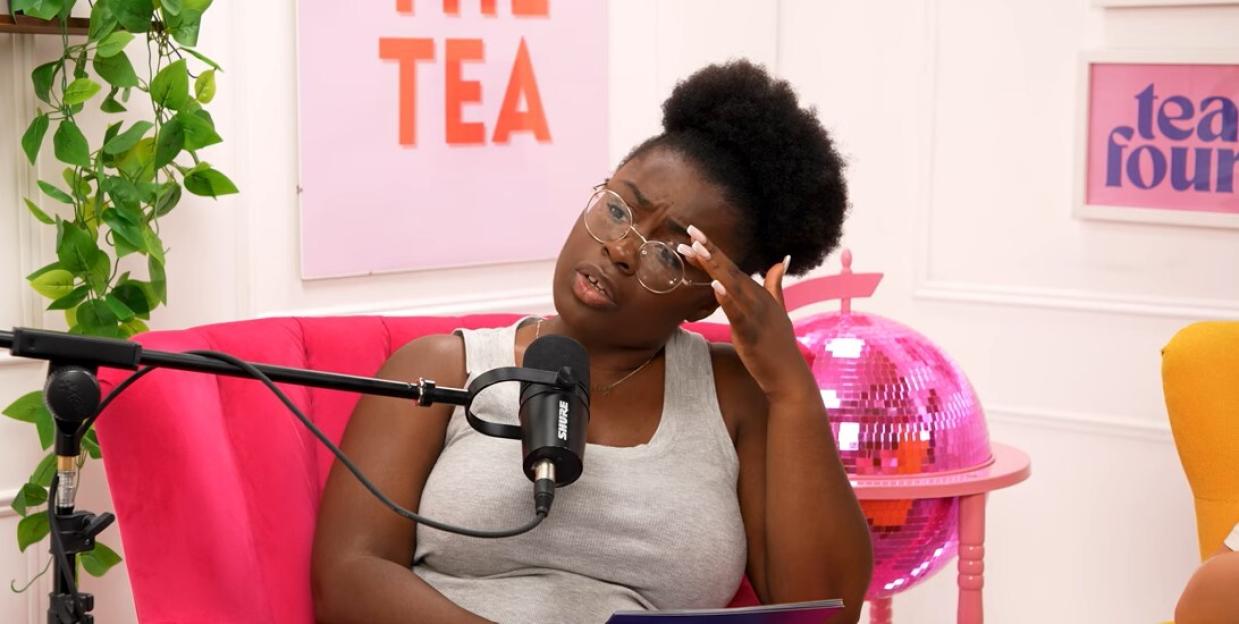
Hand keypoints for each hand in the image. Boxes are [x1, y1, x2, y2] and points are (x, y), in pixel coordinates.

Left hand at [679, 225, 815, 401]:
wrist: (789, 375)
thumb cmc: (779, 345)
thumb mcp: (779, 310)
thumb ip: (776, 285)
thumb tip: (782, 260)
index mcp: (759, 293)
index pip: (731, 268)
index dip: (713, 252)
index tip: (694, 236)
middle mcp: (757, 299)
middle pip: (729, 270)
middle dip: (710, 250)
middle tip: (691, 230)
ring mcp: (755, 314)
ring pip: (731, 286)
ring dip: (714, 267)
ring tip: (698, 249)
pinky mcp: (751, 332)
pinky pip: (737, 313)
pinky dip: (727, 298)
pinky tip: (715, 285)